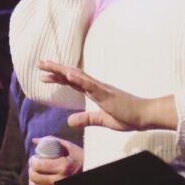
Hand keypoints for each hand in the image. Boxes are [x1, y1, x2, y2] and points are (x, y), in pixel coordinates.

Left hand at [28, 138, 83, 184]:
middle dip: (31, 170)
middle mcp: (60, 181)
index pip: (39, 165)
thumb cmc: (80, 158)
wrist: (92, 172)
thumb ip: (51, 141)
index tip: (34, 158)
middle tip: (33, 166)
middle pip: (36, 178)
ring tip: (33, 176)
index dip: (32, 161)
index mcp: (63, 166)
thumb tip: (34, 140)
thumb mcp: (69, 146)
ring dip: (31, 182)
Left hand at [37, 60, 177, 130]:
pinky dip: (79, 79)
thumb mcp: (103, 120)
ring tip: (47, 65)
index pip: (73, 83)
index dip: (58, 78)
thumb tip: (69, 121)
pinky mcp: (107, 94)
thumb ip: (87, 119)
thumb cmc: (128, 117)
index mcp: (96, 92)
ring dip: (62, 70)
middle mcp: (96, 87)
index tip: (44, 76)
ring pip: (78, 76)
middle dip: (55, 69)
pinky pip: (91, 85)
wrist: (145, 116)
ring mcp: (101, 88)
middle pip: (72, 75)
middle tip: (39, 63)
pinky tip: (68, 75)